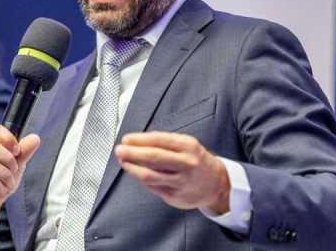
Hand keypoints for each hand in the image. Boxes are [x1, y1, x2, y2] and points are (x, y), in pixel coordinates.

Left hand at [114, 131, 230, 213]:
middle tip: (119, 150)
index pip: (158, 140)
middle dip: (132, 153)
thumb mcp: (186, 145)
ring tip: (123, 162)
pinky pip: (152, 186)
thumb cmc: (196, 160)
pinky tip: (135, 172)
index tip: (126, 139)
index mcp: (188, 146)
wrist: (216, 184)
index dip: (139, 140)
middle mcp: (186, 163)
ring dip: (132, 168)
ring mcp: (180, 182)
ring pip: (149, 175)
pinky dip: (141, 178)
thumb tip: (136, 142)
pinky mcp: (175, 196)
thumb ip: (164, 142)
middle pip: (153, 157)